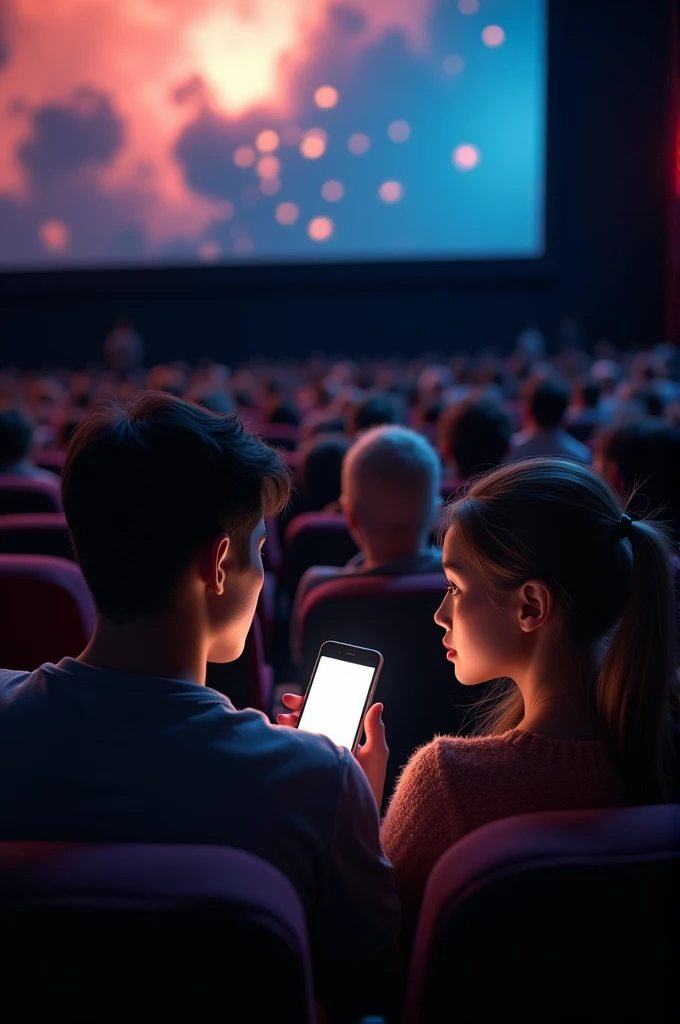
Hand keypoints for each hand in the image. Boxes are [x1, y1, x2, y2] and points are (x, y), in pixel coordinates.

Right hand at [278, 694, 388, 808]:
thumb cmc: (371, 784)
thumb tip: (377, 704)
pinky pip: (298, 751)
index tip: (311, 691)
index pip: (333, 712)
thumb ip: (375, 729)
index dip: (321, 700)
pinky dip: (289, 740)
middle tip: (289, 700)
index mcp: (348, 735)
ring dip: (292, 722)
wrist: (356, 815)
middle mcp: (332, 744)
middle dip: (301, 707)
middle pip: (314, 719)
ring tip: (283, 718)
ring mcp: (320, 756)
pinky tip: (283, 735)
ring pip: (303, 733)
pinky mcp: (309, 768)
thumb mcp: (376, 754)